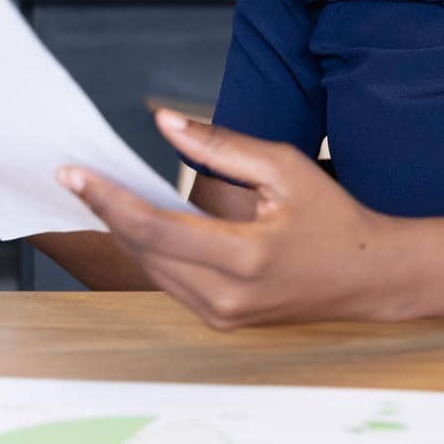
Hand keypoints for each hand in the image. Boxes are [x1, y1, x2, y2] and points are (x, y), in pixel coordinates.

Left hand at [58, 111, 405, 328]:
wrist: (368, 276)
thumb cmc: (333, 217)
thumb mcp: (285, 167)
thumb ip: (222, 146)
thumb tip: (166, 123)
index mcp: (245, 257)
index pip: (156, 229)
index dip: (109, 200)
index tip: (75, 175)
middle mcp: (226, 296)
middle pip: (144, 251)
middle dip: (108, 211)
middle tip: (78, 176)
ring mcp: (221, 316)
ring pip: (150, 269)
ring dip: (125, 230)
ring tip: (102, 191)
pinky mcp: (220, 321)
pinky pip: (168, 281)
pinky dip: (150, 248)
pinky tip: (140, 218)